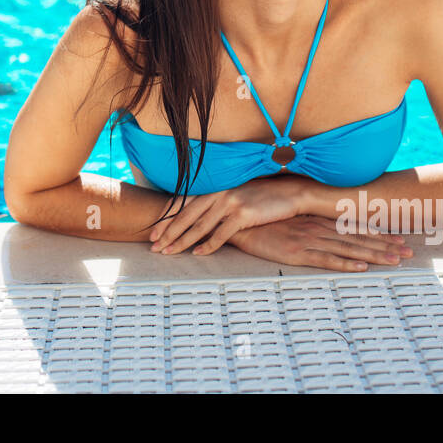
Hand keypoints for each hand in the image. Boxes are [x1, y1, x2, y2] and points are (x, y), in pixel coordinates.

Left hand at [149, 175, 307, 255]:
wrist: (289, 193)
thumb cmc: (262, 197)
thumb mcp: (236, 196)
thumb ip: (217, 204)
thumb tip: (200, 221)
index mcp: (215, 188)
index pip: (183, 203)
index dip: (166, 217)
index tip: (153, 232)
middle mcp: (219, 193)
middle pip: (186, 215)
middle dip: (168, 232)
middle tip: (154, 246)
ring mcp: (230, 203)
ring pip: (199, 226)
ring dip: (182, 241)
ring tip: (169, 252)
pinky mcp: (243, 215)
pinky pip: (221, 234)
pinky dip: (208, 245)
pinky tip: (198, 254)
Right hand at [228, 215, 411, 270]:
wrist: (240, 221)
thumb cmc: (264, 220)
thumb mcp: (291, 219)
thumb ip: (309, 222)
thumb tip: (326, 227)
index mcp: (317, 221)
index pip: (354, 227)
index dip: (378, 234)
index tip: (398, 238)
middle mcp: (318, 229)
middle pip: (358, 238)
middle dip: (385, 246)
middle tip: (408, 252)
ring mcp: (309, 240)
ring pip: (348, 250)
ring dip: (373, 255)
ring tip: (395, 261)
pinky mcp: (297, 253)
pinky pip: (325, 260)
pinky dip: (344, 264)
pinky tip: (360, 268)